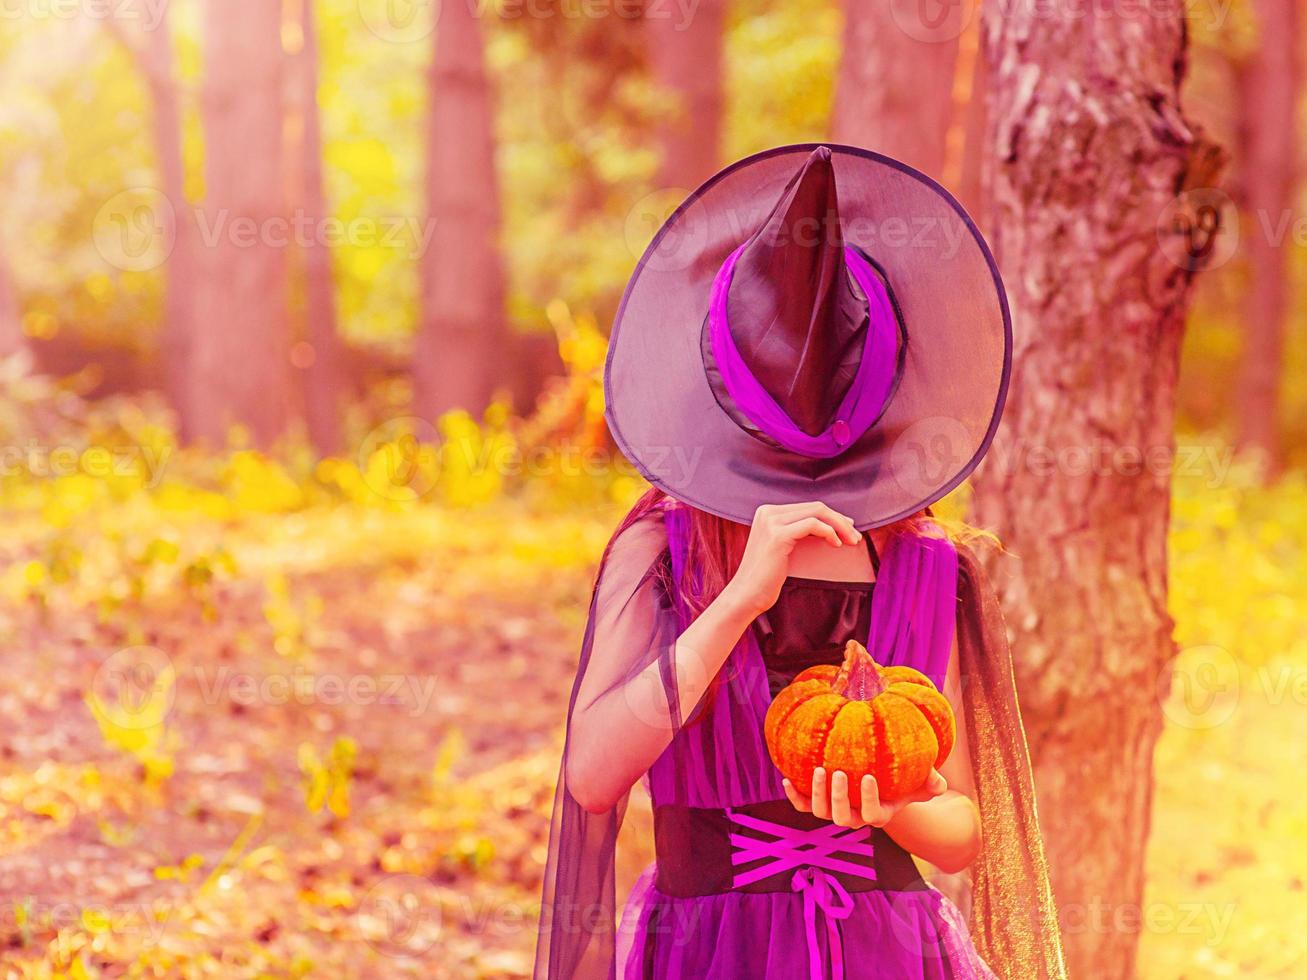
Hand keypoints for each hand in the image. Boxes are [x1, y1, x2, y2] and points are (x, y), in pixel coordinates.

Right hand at [721, 502, 860, 616]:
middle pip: (815, 507)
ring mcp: (771, 522)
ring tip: (851, 541)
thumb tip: (830, 524)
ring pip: (817, 512)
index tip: (848, 529)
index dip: (833, 516)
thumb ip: (798, 532)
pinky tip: (836, 545)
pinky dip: (829, 532)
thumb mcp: (783, 547)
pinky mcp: (778, 535)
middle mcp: (768, 512)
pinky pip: (813, 525)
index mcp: (768, 512)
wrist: (747, 594)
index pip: (809, 507)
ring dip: (839, 526)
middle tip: (855, 537)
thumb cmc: (767, 576)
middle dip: (840, 521)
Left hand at [783, 768, 947, 828]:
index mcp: (877, 814)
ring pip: (821, 812)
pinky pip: (802, 806)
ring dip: (816, 794)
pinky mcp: (818, 803)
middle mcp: (854, 818)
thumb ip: (931, 783)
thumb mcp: (920, 783)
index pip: (872, 815)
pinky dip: (793, 796)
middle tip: (837, 772)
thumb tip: (938, 781)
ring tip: (818, 770)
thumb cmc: (902, 782)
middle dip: (838, 797)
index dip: (868, 799)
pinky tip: (786, 778)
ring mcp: (834, 812)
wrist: (879, 783)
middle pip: (842, 818)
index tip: (868, 776)